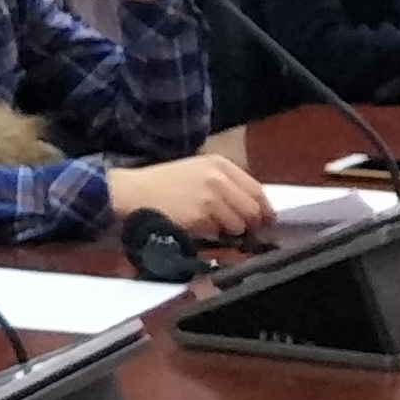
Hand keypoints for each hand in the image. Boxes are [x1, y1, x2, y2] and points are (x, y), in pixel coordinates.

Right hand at [107, 153, 269, 243]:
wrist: (133, 193)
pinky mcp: (201, 216)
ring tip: (212, 227)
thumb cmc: (162, 184)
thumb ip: (224, 183)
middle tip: (242, 232)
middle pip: (253, 209)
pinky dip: (213, 236)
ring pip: (239, 224)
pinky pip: (220, 233)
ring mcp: (211, 197)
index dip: (264, 208)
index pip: (256, 189)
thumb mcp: (196, 171)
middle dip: (251, 224)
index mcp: (219, 164)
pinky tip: (198, 228)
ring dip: (231, 231)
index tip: (266, 221)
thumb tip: (250, 206)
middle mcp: (218, 178)